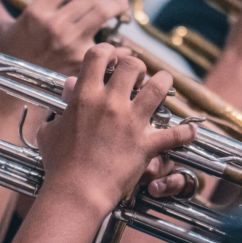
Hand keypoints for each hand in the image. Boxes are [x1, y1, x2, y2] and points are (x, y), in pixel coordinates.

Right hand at [0, 0, 127, 75]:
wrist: (15, 94)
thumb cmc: (8, 60)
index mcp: (36, 13)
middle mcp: (55, 26)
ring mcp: (71, 44)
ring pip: (103, 15)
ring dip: (115, 8)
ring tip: (120, 7)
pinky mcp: (83, 63)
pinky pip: (110, 47)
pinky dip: (118, 46)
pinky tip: (120, 44)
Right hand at [36, 44, 197, 213]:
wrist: (77, 192)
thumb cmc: (60, 164)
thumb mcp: (51, 130)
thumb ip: (62, 106)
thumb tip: (69, 87)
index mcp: (85, 96)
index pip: (99, 54)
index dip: (108, 50)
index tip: (113, 57)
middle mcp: (110, 103)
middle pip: (132, 65)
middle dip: (137, 64)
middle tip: (138, 72)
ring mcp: (131, 122)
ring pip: (158, 87)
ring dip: (163, 81)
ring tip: (163, 82)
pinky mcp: (146, 144)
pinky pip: (175, 134)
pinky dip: (186, 132)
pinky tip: (190, 130)